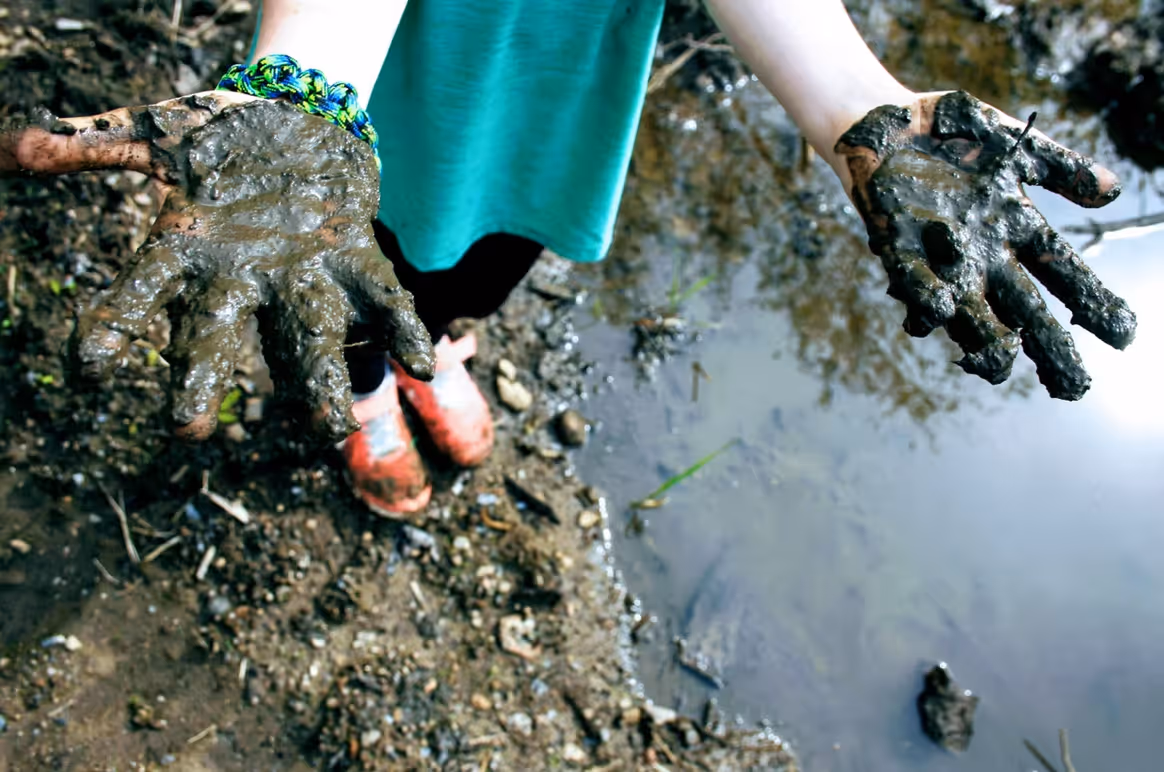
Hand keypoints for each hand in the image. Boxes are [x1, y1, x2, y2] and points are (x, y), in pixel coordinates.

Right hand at [1, 92, 433, 440]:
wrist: (297, 123)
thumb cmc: (220, 143)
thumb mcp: (158, 135)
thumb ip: (92, 144)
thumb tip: (9, 148)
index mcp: (189, 257)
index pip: (138, 299)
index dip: (112, 331)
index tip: (88, 368)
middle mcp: (244, 282)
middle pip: (218, 337)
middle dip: (203, 381)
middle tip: (187, 430)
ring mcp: (304, 278)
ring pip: (306, 338)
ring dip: (318, 384)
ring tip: (330, 429)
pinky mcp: (359, 259)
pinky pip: (383, 300)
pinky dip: (402, 331)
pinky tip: (422, 362)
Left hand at [834, 90, 1135, 399]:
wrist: (887, 121)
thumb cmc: (952, 134)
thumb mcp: (1015, 146)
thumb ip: (1059, 166)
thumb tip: (1111, 189)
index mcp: (1016, 231)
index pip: (1063, 274)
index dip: (1092, 304)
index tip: (1122, 334)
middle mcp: (982, 255)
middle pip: (1024, 310)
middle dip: (1049, 348)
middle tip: (1074, 387)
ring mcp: (939, 257)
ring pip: (967, 312)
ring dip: (983, 339)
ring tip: (1000, 366)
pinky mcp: (896, 247)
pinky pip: (911, 281)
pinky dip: (923, 295)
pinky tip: (939, 310)